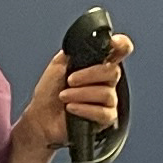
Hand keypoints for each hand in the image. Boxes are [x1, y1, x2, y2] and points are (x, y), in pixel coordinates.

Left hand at [20, 30, 128, 156]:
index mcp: (97, 64)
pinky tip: (71, 108)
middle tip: (69, 80)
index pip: (120, 50)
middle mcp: (106, 81)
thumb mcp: (58, 64)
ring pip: (106, 94)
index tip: (113, 44)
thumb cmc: (49, 92)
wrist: (40, 117)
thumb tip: (86, 43)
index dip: (122, 44)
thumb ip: (75, 52)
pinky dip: (84, 109)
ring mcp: (107, 100)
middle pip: (113, 72)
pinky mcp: (105, 119)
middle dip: (89, 75)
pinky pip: (103, 113)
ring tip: (63, 96)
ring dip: (80, 94)